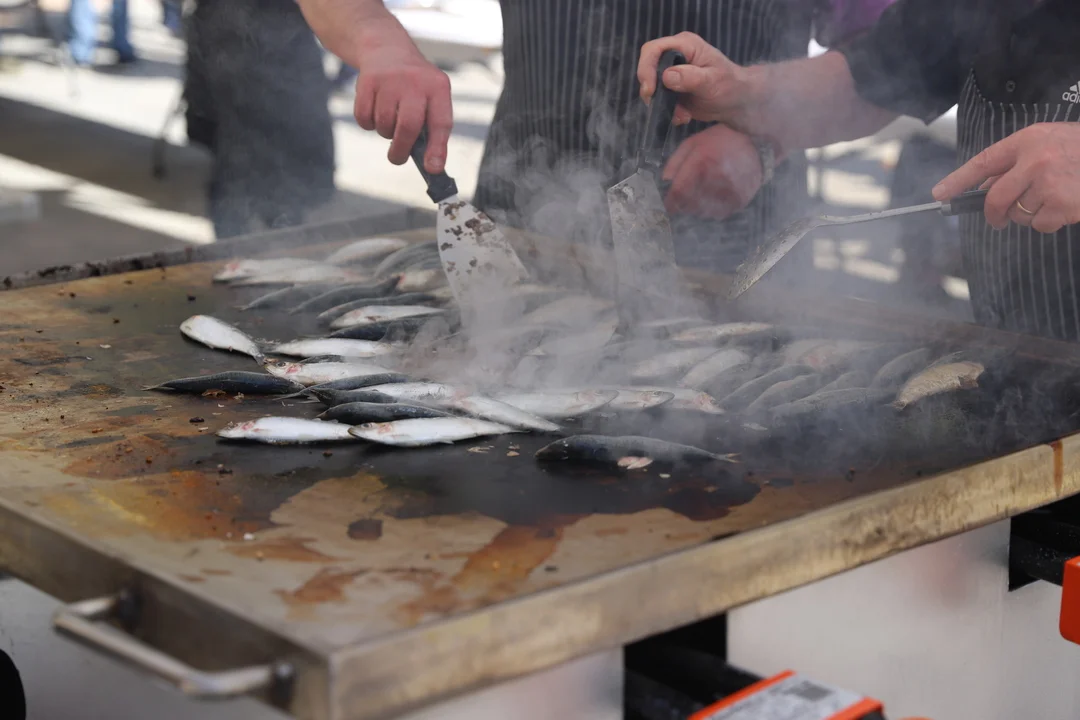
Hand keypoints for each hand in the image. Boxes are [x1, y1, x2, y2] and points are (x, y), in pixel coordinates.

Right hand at [354, 45, 452, 172]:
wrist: (387, 49)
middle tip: (397, 157)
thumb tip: (432, 166)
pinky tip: (374, 111)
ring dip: (385, 132)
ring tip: (389, 120)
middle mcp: (415, 81)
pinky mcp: (367, 80)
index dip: (437, 148)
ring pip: (384, 124)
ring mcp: (390, 79)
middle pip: (408, 127)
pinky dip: (367, 124)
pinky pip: (364, 118)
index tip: (432, 169)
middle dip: (401, 150)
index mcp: (438, 87)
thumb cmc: (414, 87)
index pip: (440, 122)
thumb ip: (433, 130)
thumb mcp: (432, 99)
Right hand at [637, 32, 751, 128]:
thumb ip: (690, 77)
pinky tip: (684, 116)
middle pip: (648, 66)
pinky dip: (668, 111)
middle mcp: (675, 56)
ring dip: (660, 103)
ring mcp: (672, 73)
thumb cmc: (729, 85)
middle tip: (656, 104)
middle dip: (650, 88)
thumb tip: (667, 76)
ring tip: (680, 114)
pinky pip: (659, 100)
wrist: (736, 102)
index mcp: (684, 45)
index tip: (650, 90)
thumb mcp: (712, 80)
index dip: (646, 68)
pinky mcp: (671, 89)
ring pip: (651, 86)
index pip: (654, 49)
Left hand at [663, 124, 763, 217]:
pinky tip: (712, 200)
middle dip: (682, 205)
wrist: (756, 143)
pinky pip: (719, 214)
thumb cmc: (721, 141)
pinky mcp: (739, 200)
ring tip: (698, 199)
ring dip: (696, 209)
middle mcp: (716, 179)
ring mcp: (729, 192)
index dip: (670, 202)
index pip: (679, 192)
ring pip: (703, 212)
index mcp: (702, 162)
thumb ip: (676, 161)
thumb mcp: (694, 142)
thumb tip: (666, 180)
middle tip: (682, 201)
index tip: (667, 204)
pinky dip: (712, 211)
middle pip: (690, 205)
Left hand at [933, 122, 1079, 233]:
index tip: (940, 194)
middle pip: (995, 197)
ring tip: (1053, 198)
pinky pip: (1039, 225)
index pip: (983, 162)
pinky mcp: (1063, 204)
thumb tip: (986, 188)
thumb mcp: (1048, 142)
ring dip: (1029, 214)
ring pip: (1018, 213)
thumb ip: (1018, 161)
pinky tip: (1065, 206)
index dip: (958, 180)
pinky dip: (1048, 222)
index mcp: (1028, 140)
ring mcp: (1049, 182)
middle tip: (998, 220)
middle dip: (993, 213)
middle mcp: (1035, 159)